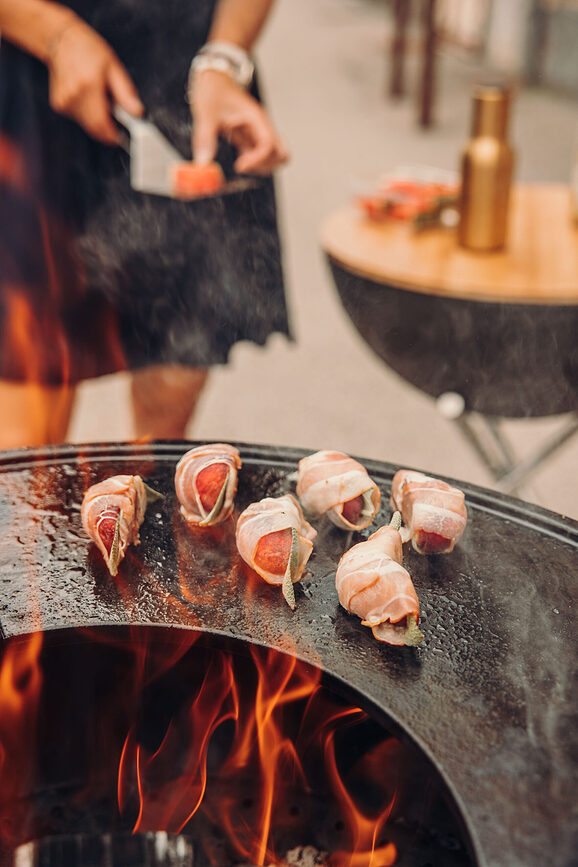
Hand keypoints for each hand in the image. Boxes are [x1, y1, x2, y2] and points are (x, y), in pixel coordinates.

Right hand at [47, 17, 143, 143]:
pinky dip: (88, 114)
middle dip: (107, 128)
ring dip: (98, 119)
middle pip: (94, 129)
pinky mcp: (59, 105)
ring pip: (87, 125)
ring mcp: (63, 102)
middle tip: (115, 116)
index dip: (113, 136)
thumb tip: (137, 112)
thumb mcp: (113, 66)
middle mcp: (73, 97)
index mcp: (88, 87)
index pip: (101, 124)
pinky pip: (79, 119)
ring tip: (99, 98)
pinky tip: (88, 97)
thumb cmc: (87, 49)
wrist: (62, 40)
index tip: (121, 136)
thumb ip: (126, 92)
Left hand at [190, 69, 287, 174]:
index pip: (268, 145)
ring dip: (260, 167)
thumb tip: (204, 162)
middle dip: (266, 166)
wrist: (214, 78)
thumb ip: (205, 138)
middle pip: (282, 154)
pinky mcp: (251, 138)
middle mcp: (261, 127)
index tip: (239, 165)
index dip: (257, 160)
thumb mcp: (206, 112)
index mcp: (256, 118)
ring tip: (240, 162)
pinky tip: (237, 158)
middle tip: (244, 165)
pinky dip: (252, 163)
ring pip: (274, 158)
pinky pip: (260, 156)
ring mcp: (258, 133)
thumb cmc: (213, 89)